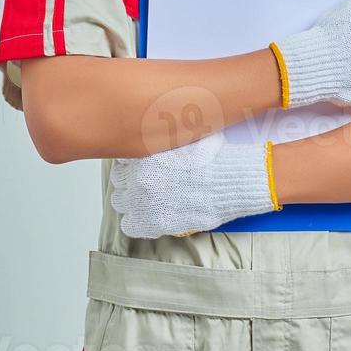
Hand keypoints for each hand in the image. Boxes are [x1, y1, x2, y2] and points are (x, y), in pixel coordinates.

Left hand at [109, 132, 275, 238]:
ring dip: (132, 200)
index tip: (141, 166)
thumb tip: (163, 125)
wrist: (231, 181)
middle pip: (118, 181)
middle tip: (147, 182)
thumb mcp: (188, 133)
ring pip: (120, 202)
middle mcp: (138, 178)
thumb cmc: (213, 158)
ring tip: (148, 199)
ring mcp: (144, 202)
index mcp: (142, 155)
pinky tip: (149, 216)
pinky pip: (130, 225)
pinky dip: (138, 222)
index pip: (121, 159)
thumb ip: (167, 134)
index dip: (132, 163)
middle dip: (130, 181)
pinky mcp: (152, 223)